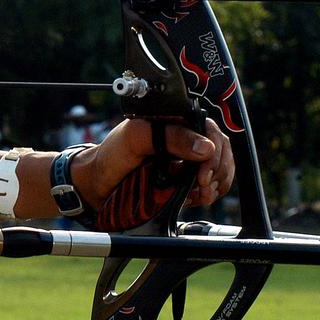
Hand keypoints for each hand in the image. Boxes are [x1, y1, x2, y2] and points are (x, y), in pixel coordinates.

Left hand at [70, 118, 233, 226]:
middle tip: (202, 185)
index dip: (214, 151)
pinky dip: (208, 193)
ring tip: (199, 194)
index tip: (204, 172)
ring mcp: (187, 159)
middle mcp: (185, 138)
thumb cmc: (112, 154)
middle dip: (217, 170)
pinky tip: (194, 198)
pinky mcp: (186, 179)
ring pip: (220, 169)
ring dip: (215, 184)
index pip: (211, 130)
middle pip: (221, 150)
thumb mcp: (136, 138)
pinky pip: (211, 185)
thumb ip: (169, 137)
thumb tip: (205, 147)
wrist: (98, 183)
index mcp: (175, 121)